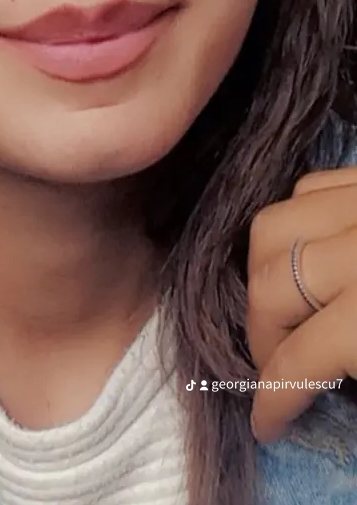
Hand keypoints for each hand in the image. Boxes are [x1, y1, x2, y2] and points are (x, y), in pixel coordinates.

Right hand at [246, 167, 356, 442]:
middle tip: (275, 366)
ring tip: (281, 306)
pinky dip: (292, 218)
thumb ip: (353, 361)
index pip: (303, 356)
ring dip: (263, 271)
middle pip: (272, 285)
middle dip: (263, 334)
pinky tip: (301, 245)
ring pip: (272, 224)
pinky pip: (307, 187)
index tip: (266, 422)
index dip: (276, 397)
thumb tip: (316, 376)